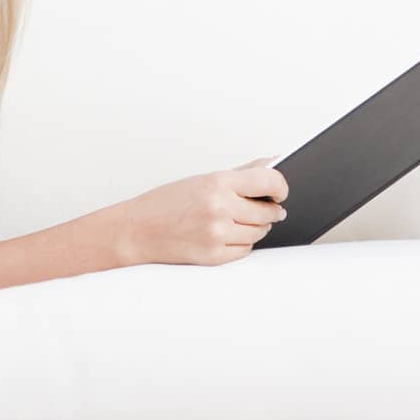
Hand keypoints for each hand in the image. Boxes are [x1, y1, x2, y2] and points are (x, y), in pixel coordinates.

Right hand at [118, 156, 288, 265]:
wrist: (137, 230)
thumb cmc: (168, 202)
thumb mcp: (204, 179)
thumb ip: (243, 172)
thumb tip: (273, 163)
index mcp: (218, 183)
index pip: (269, 181)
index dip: (281, 186)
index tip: (281, 190)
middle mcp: (220, 208)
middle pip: (269, 212)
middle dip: (270, 210)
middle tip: (263, 207)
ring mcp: (217, 234)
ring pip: (260, 233)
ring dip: (256, 227)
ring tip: (238, 219)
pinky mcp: (214, 257)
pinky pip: (245, 249)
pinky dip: (242, 242)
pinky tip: (227, 233)